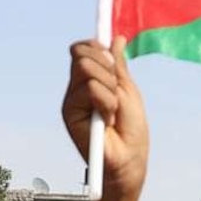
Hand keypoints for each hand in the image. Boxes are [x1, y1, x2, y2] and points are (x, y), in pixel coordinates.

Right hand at [60, 39, 149, 197]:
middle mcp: (76, 88)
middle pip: (82, 53)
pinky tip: (107, 121)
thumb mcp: (128, 91)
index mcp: (90, 80)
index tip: (113, 62)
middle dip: (106, 68)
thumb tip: (116, 38)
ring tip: (113, 112)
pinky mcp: (69, 113)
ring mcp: (71, 100)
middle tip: (116, 93)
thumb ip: (118, 66)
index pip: (83, 48)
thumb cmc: (131, 131)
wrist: (128, 161)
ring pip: (86, 68)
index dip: (97, 47)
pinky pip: (90, 89)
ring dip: (109, 89)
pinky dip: (107, 102)